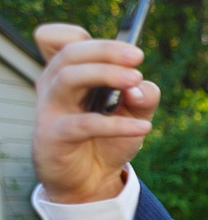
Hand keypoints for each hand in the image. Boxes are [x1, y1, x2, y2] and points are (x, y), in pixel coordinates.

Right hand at [33, 24, 160, 203]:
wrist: (92, 180)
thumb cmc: (108, 139)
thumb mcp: (134, 113)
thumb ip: (143, 95)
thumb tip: (139, 86)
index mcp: (68, 73)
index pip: (57, 39)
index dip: (88, 38)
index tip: (129, 50)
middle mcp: (54, 85)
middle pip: (70, 53)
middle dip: (106, 51)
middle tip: (139, 58)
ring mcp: (50, 109)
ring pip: (69, 77)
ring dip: (106, 73)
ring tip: (136, 80)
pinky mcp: (54, 136)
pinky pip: (85, 124)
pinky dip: (117, 124)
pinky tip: (144, 127)